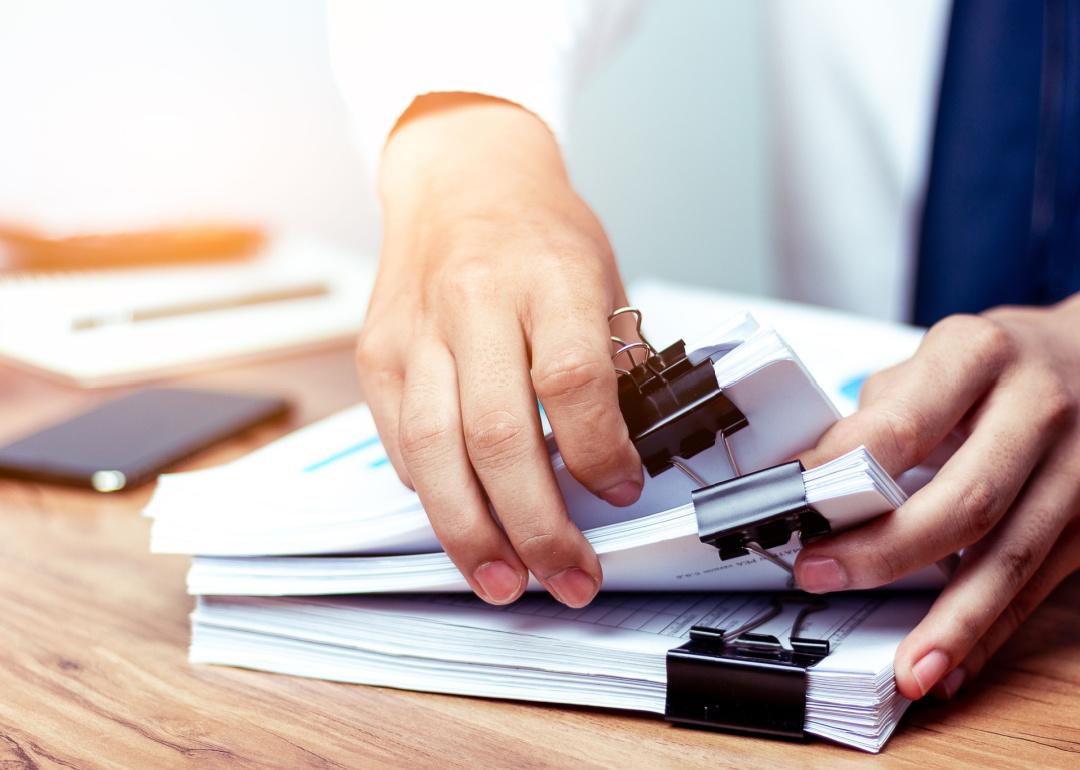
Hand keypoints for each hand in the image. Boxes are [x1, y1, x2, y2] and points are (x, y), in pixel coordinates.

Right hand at [357, 94, 642, 607]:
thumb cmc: (539, 232)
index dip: (600, 452)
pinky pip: (401, 443)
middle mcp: (473, 302)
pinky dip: (435, 494)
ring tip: (506, 581)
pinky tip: (465, 523)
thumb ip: (609, 365)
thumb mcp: (600, 278)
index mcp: (546, 276)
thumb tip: (620, 463)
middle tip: (569, 576)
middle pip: (499, 435)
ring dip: (473, 533)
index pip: (572, 379)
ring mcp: (416, 332)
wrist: (460, 178)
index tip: (622, 491)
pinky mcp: (377, 356)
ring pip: (435, 452)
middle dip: (538, 526)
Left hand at [794, 300, 1079, 699]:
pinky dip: (992, 629)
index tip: (790, 508)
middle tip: (820, 576)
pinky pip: (1040, 584)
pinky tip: (955, 664)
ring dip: (953, 621)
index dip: (840, 473)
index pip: (901, 426)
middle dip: (884, 551)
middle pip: (963, 501)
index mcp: (981, 356)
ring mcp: (1079, 468)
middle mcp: (1038, 410)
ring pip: (1010, 557)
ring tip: (907, 668)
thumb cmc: (998, 363)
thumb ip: (880, 415)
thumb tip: (811, 481)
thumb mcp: (934, 359)